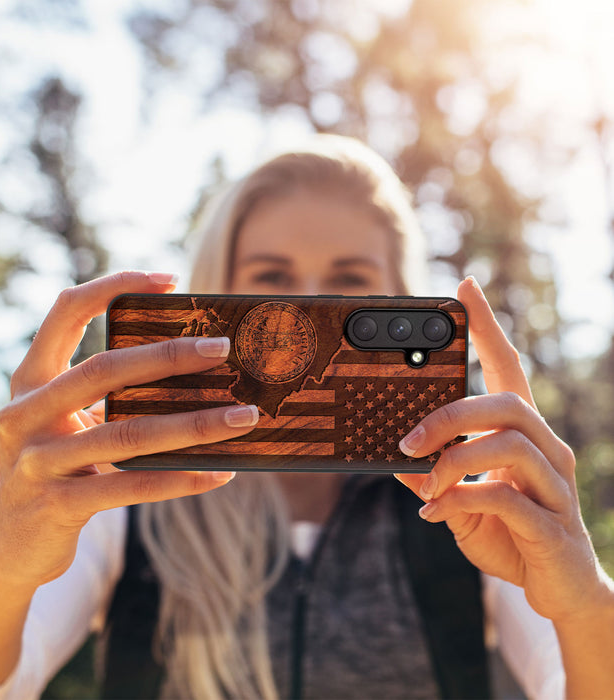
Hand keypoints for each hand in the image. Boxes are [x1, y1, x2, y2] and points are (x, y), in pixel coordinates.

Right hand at [0, 271, 257, 589]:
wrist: (9, 548)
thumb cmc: (56, 470)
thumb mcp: (68, 425)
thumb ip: (107, 397)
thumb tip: (191, 372)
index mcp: (30, 381)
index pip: (66, 312)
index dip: (113, 285)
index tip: (169, 279)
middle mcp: (25, 414)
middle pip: (104, 369)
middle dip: (169, 355)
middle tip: (223, 347)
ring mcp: (36, 462)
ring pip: (128, 433)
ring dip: (195, 424)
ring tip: (244, 417)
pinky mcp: (57, 506)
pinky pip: (131, 487)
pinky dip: (181, 479)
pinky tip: (221, 473)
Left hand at [395, 277, 609, 623]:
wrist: (557, 589)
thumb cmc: (508, 533)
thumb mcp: (460, 500)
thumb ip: (433, 477)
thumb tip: (395, 459)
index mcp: (522, 435)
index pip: (508, 368)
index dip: (488, 327)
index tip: (465, 288)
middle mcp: (546, 449)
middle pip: (505, 403)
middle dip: (450, 415)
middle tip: (407, 440)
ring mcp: (555, 486)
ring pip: (509, 443)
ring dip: (454, 460)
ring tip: (425, 483)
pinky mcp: (553, 524)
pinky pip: (505, 497)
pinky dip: (463, 499)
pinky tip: (438, 513)